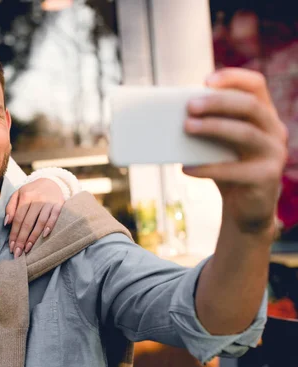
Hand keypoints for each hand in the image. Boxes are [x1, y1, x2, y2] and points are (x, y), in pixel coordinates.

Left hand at [5, 178, 64, 256]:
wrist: (50, 181)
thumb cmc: (31, 191)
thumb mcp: (18, 194)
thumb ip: (10, 207)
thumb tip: (6, 223)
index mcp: (25, 197)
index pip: (17, 219)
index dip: (14, 234)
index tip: (11, 247)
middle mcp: (37, 199)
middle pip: (27, 223)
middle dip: (21, 239)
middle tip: (18, 253)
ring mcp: (48, 202)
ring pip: (40, 222)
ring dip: (33, 237)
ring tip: (28, 249)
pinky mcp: (59, 205)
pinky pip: (54, 217)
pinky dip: (50, 226)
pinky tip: (44, 236)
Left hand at [183, 68, 287, 233]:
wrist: (245, 208)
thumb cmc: (227, 168)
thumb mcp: (218, 144)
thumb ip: (208, 126)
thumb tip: (171, 115)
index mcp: (264, 115)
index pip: (256, 85)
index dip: (233, 78)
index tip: (205, 80)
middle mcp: (274, 130)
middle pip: (250, 106)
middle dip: (218, 102)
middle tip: (190, 106)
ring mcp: (274, 153)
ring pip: (246, 133)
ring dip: (213, 127)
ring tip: (187, 127)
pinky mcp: (267, 177)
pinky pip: (234, 170)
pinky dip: (207, 168)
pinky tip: (186, 168)